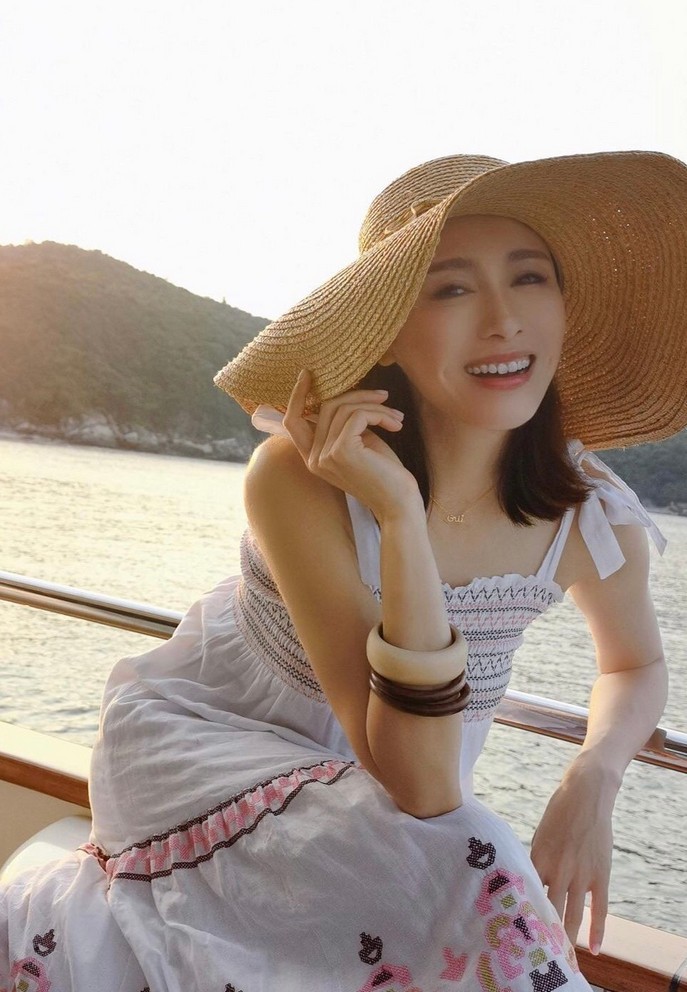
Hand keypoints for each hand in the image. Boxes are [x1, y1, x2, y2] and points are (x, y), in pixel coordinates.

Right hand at [282, 370, 418, 517]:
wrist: (399, 506)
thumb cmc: (386, 477)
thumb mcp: (360, 445)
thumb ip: (347, 425)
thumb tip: (348, 396)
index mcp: (313, 458)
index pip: (292, 421)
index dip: (297, 395)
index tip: (309, 374)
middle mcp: (313, 458)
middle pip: (325, 406)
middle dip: (357, 395)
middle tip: (384, 397)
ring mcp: (325, 455)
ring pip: (343, 408)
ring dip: (375, 406)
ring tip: (396, 416)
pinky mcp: (342, 451)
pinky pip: (357, 416)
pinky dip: (379, 414)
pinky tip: (396, 424)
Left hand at [530, 759, 614, 954]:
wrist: (586, 795)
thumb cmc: (559, 812)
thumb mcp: (540, 835)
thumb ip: (535, 859)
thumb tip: (527, 879)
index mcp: (538, 859)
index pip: (526, 894)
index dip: (520, 914)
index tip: (513, 933)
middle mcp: (558, 871)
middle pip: (547, 910)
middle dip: (541, 933)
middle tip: (536, 954)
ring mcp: (581, 875)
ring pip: (573, 916)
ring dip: (567, 939)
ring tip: (562, 959)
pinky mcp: (601, 875)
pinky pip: (600, 909)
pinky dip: (598, 931)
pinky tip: (595, 949)